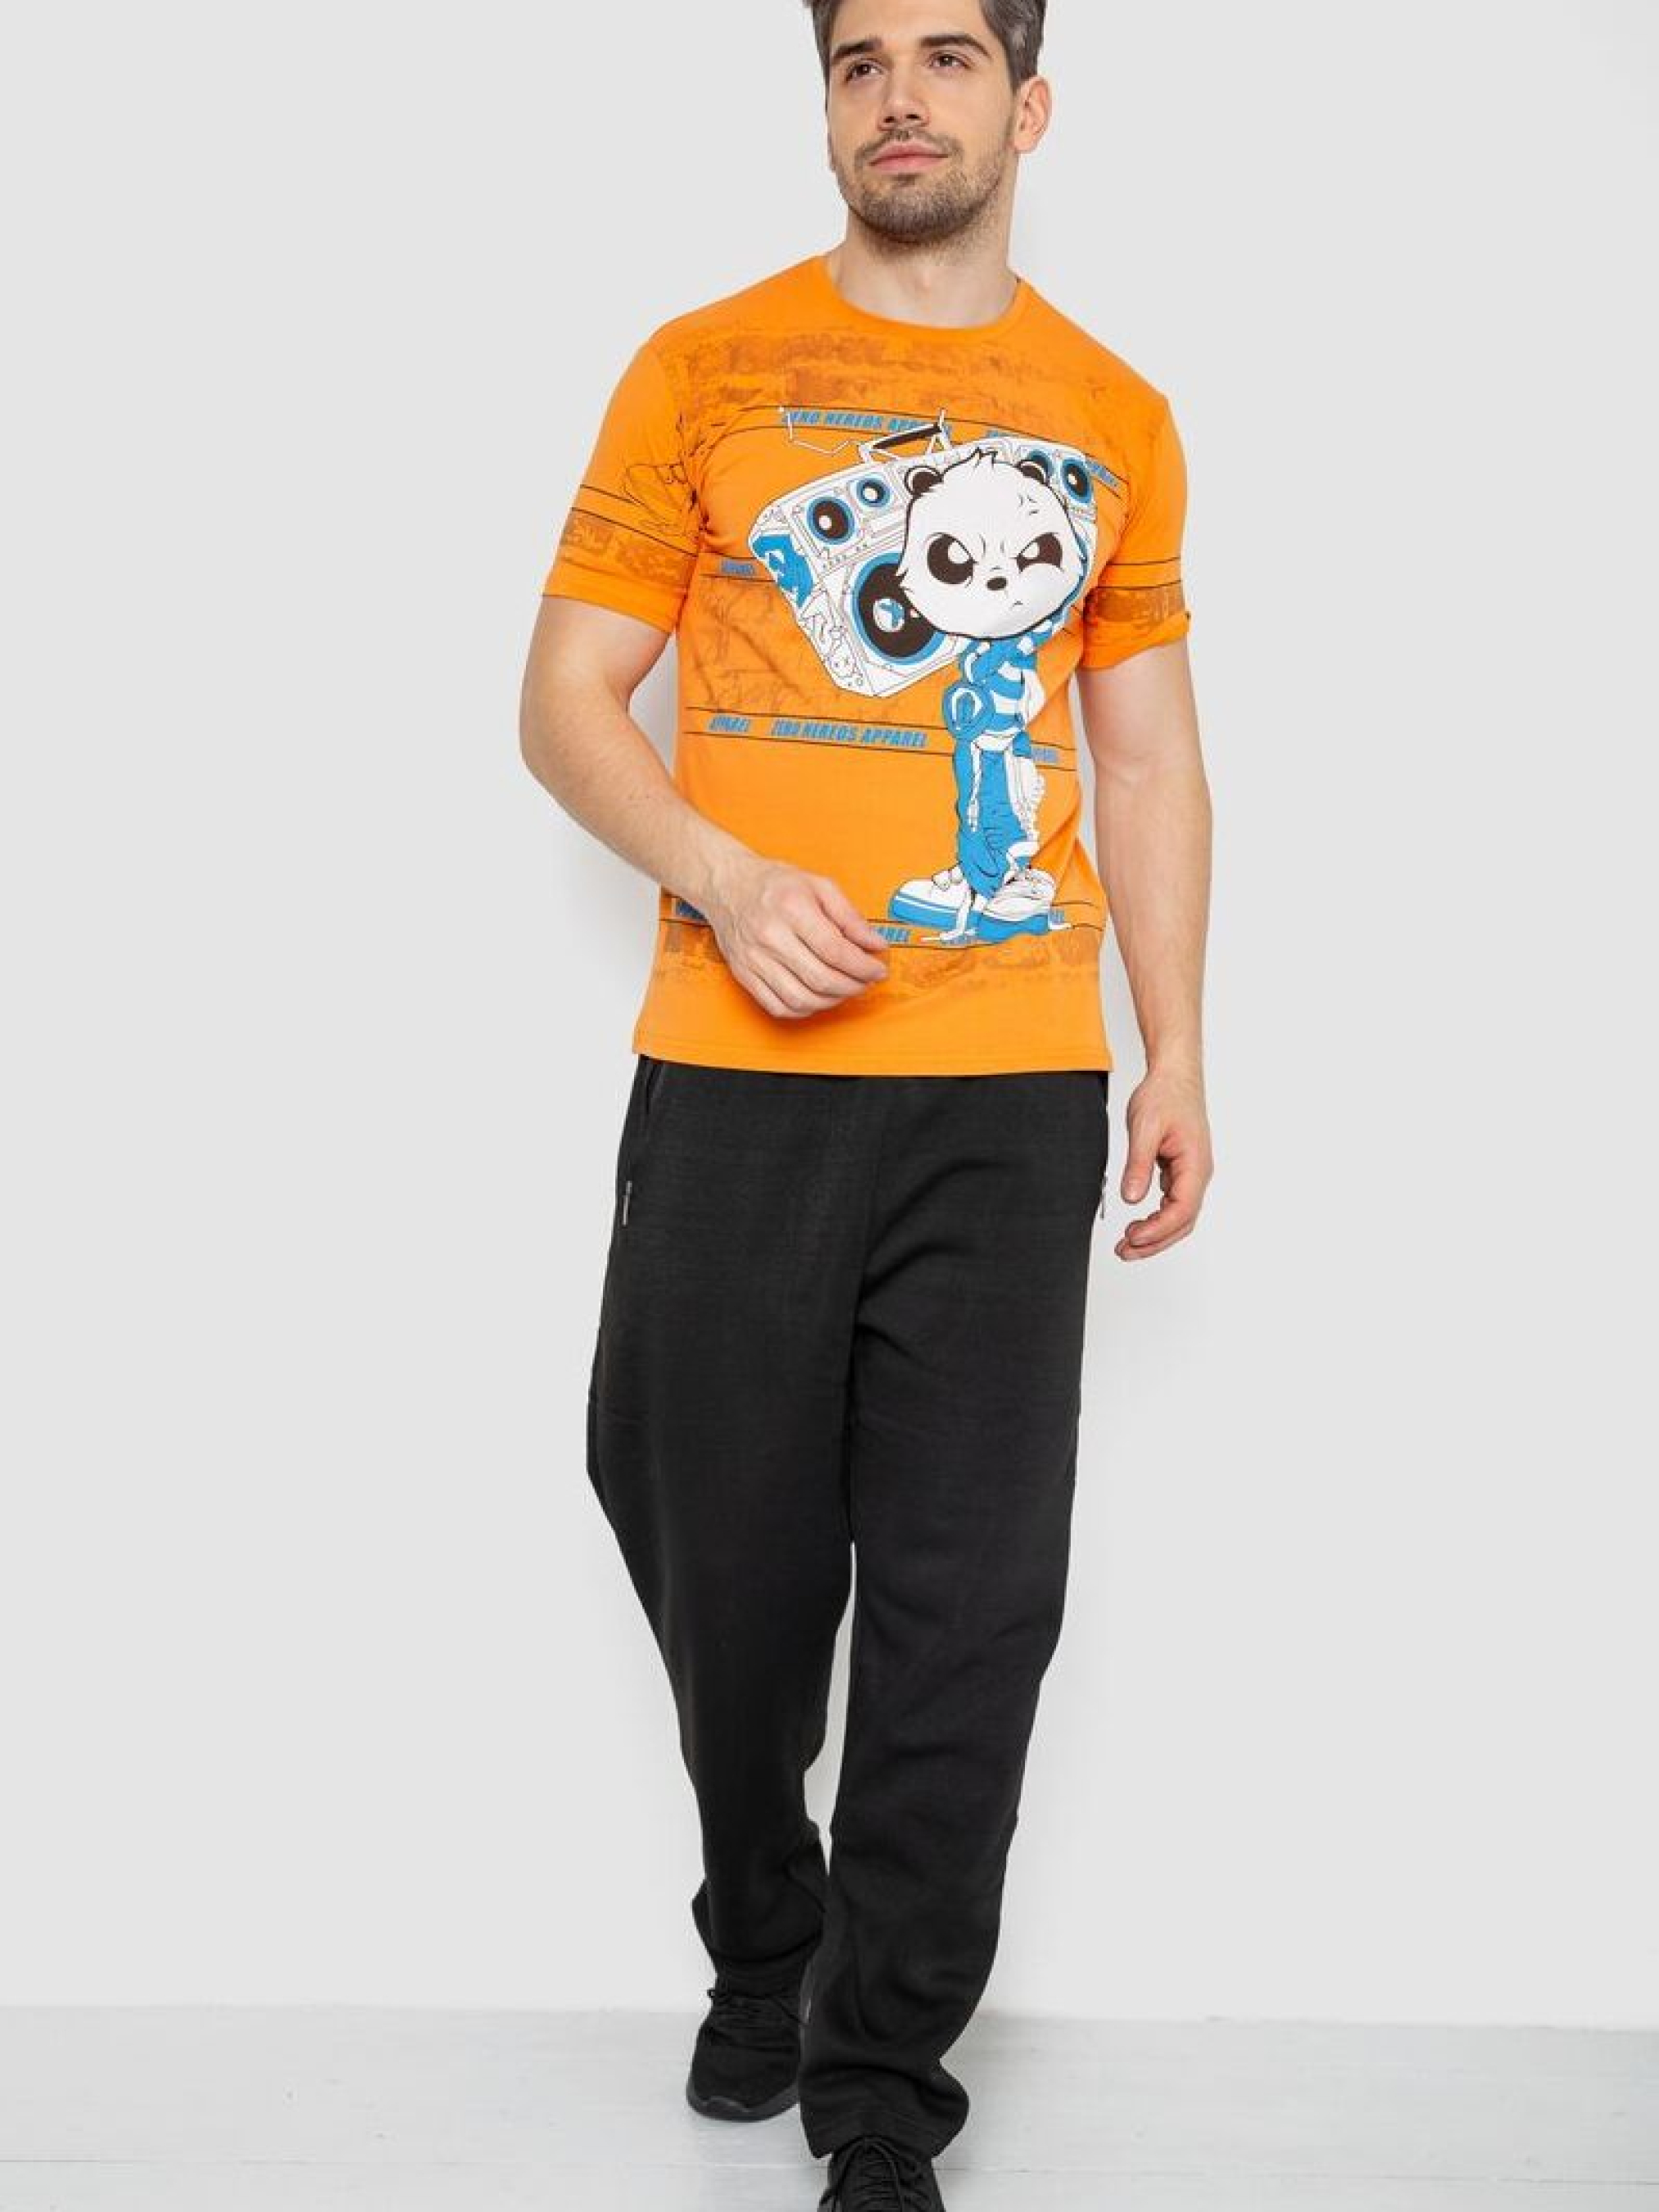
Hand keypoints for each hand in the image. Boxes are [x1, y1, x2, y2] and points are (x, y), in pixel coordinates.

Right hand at [703, 853, 889, 1019]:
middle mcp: (771, 936)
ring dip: (831, 1001)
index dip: (863, 967)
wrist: (726, 885)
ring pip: (800, 999)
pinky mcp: (744, 975)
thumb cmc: (773, 884)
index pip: (835, 951)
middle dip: (853, 986)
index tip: (878, 970)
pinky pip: (778, 1007)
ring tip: (844, 990)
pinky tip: (817, 997)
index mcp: (792, 909)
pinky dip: (803, 1009)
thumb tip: (875, 943)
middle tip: (865, 981)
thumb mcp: (819, 886)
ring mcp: (754, 959)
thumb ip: (850, 916)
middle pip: (821, 978)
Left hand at [1114, 1063, 1212, 1261]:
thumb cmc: (1165, 1095)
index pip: (1182, 1210)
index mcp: (1196, 1165)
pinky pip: (1172, 1203)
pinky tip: (1137, 1224)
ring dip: (1155, 1234)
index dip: (1158, 1230)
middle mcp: (1198, 1173)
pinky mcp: (1180, 1171)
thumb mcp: (1144, 1128)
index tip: (1133, 1238)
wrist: (1174, 1075)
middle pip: (1182, 1221)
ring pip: (1178, 1216)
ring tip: (1127, 1244)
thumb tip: (1132, 1198)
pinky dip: (1156, 1219)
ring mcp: (1191, 1174)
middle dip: (1155, 1242)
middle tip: (1124, 1251)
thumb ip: (1139, 1164)